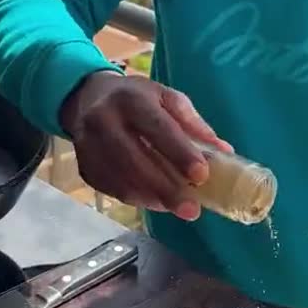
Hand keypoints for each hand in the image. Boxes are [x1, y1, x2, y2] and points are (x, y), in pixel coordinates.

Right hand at [60, 71, 231, 220]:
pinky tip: (155, 202)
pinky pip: (111, 189)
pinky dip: (136, 199)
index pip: (156, 127)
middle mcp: (103, 120)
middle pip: (135, 160)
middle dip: (166, 188)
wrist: (87, 98)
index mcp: (131, 99)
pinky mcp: (83, 166)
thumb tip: (224, 152)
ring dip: (152, 199)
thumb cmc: (136, 98)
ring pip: (121, 180)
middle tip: (192, 209)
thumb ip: (193, 123)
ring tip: (177, 208)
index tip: (201, 176)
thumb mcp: (166, 97)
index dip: (179, 153)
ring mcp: (88, 145)